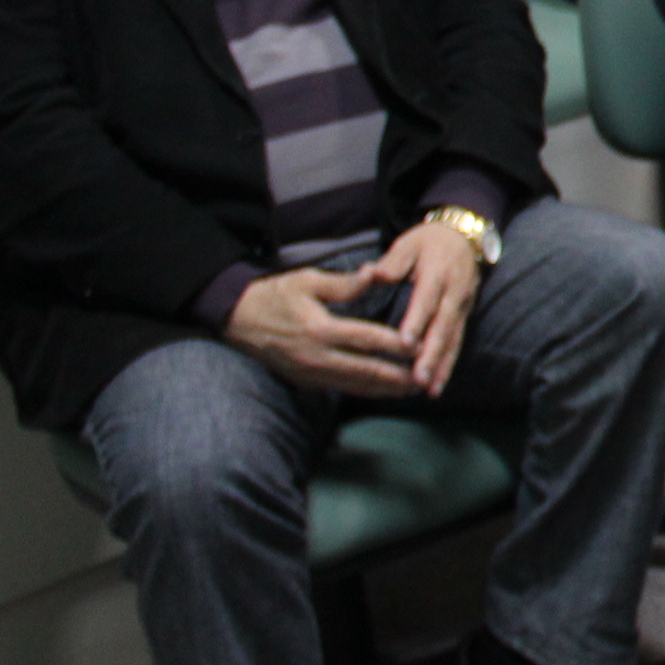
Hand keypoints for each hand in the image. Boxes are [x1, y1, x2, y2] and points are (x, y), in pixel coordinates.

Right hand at [226, 264, 420, 398]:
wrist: (237, 318)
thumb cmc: (276, 294)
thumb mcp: (309, 281)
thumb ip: (346, 283)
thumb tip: (377, 273)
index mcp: (320, 329)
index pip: (367, 340)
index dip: (396, 345)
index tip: (422, 346)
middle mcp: (316, 357)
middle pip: (366, 372)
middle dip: (399, 377)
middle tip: (427, 377)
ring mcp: (310, 373)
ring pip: (356, 386)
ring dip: (387, 389)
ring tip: (415, 388)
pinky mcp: (306, 382)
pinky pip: (343, 389)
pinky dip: (368, 391)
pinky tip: (387, 390)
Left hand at [363, 218, 483, 395]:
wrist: (462, 237)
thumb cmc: (427, 242)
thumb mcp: (408, 244)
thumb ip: (391, 262)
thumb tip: (371, 273)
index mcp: (438, 273)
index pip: (427, 300)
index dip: (417, 321)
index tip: (406, 343)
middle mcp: (454, 293)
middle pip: (443, 327)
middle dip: (432, 355)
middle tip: (418, 378)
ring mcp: (462, 307)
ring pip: (453, 340)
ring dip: (442, 366)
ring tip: (430, 390)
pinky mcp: (464, 317)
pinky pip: (457, 343)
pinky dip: (447, 365)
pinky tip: (437, 386)